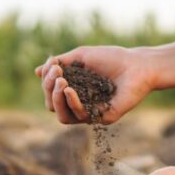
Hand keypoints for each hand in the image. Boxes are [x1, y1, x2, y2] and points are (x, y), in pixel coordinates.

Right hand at [34, 46, 154, 124]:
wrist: (137, 65)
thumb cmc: (111, 58)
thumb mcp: (81, 56)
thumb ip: (60, 64)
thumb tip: (37, 71)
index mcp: (74, 90)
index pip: (51, 93)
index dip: (46, 81)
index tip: (53, 64)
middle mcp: (80, 104)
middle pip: (52, 106)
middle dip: (48, 89)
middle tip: (57, 74)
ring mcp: (90, 112)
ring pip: (62, 116)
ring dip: (56, 99)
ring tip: (61, 82)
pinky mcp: (101, 118)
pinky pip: (79, 117)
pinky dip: (72, 103)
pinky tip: (70, 90)